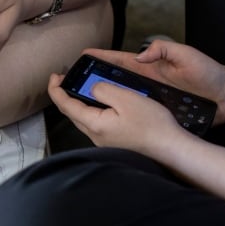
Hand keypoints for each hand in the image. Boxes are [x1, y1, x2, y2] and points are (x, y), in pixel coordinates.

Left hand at [48, 72, 186, 154]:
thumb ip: (103, 90)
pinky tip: (101, 102)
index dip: (56, 89)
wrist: (170, 149)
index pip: (65, 105)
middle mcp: (95, 135)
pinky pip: (96, 123)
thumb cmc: (151, 124)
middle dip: (65, 95)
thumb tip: (91, 88)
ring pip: (83, 118)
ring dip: (78, 102)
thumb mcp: (126, 98)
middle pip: (72, 113)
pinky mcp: (114, 142)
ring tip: (81, 87)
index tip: (54, 76)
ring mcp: (104, 141)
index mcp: (94, 123)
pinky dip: (91, 109)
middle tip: (65, 79)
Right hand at [81, 40, 224, 123]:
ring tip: (81, 102)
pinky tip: (106, 121)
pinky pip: (135, 115)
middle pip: (114, 81)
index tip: (82, 55)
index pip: (120, 61)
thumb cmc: (210, 73)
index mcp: (150, 67)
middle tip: (73, 81)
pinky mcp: (157, 114)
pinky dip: (120, 116)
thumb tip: (139, 57)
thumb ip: (163, 49)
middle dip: (93, 79)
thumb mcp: (186, 54)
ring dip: (103, 100)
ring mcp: (150, 99)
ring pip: (121, 99)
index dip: (101, 57)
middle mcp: (146, 83)